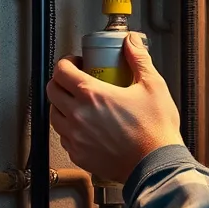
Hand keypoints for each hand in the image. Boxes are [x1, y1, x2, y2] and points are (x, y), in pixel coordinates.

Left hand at [47, 33, 184, 184]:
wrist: (156, 165)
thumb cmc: (156, 130)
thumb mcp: (153, 86)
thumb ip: (139, 59)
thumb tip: (132, 43)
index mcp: (92, 95)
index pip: (61, 71)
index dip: (66, 62)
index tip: (76, 63)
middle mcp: (78, 116)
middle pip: (52, 91)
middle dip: (61, 81)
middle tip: (76, 80)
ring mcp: (76, 137)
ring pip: (54, 115)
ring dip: (62, 105)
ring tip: (78, 103)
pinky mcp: (79, 155)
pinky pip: (64, 137)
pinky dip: (69, 128)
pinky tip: (85, 126)